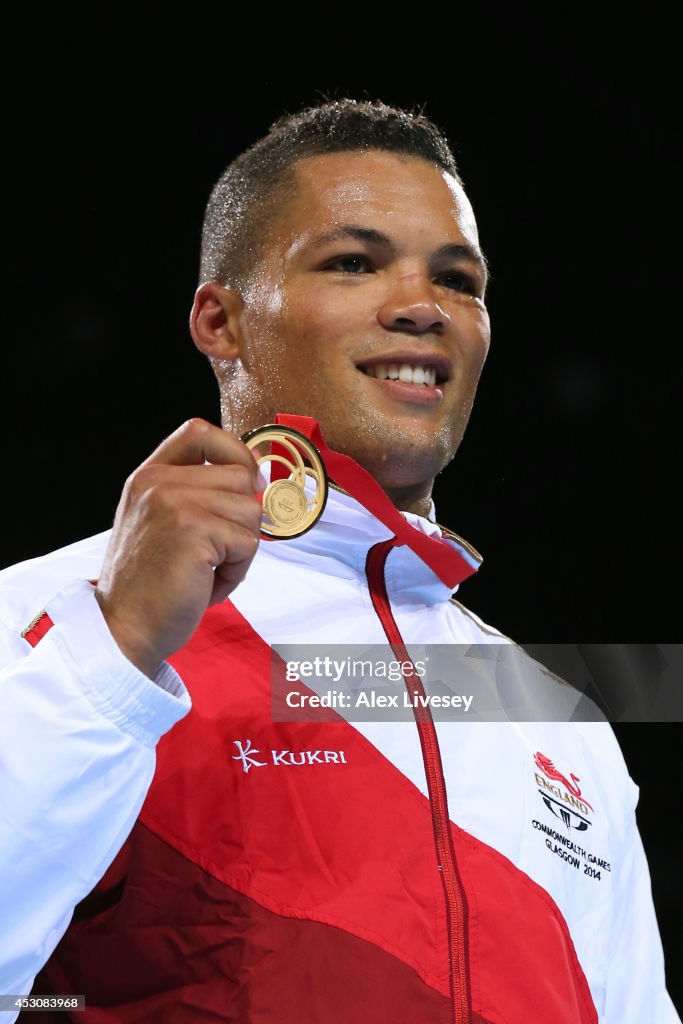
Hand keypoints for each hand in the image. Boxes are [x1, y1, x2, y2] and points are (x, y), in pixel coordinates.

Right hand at [95, 419, 263, 677]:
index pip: (201, 431)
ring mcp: (175, 503)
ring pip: (251, 511)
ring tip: (206, 571)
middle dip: (243, 520)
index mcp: (150, 474)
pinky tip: (205, 585)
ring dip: (240, 550)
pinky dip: (236, 572)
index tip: (244, 485)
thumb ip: (197, 493)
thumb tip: (256, 473)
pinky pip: (248, 543)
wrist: (122, 627)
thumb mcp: (161, 522)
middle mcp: (159, 481)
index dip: (234, 452)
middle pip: (242, 476)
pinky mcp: (194, 531)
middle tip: (215, 553)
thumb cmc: (149, 583)